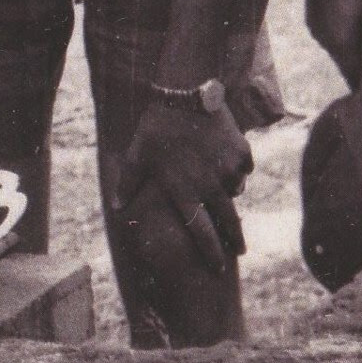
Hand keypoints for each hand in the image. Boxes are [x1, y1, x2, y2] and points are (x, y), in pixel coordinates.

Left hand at [114, 99, 252, 279]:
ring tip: (221, 185)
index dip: (211, 253)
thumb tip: (117, 209)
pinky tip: (223, 157)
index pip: (201, 232)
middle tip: (240, 251)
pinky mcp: (242, 153)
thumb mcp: (137, 156)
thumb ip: (128, 184)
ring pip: (235, 191)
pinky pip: (244, 169)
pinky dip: (236, 168)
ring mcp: (229, 170)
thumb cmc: (156, 127)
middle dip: (236, 240)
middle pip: (229, 221)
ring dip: (230, 193)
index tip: (219, 268)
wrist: (185, 94)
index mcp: (184, 191)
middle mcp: (210, 186)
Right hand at [301, 0, 361, 79]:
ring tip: (360, 45)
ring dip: (347, 48)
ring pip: (335, 47)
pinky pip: (327, 35)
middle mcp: (326, 41)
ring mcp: (316, 31)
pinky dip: (339, 35)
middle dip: (357, 65)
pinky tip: (346, 24)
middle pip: (343, 60)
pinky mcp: (312, 21)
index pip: (352, 72)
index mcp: (342, 42)